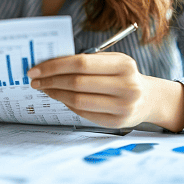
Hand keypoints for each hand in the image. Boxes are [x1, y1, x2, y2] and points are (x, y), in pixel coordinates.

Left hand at [27, 52, 183, 130]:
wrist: (149, 98)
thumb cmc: (123, 75)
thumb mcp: (112, 61)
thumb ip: (86, 61)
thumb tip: (49, 64)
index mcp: (123, 64)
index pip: (81, 63)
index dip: (54, 66)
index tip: (36, 69)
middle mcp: (126, 86)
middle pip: (77, 83)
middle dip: (50, 80)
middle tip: (34, 80)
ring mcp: (123, 106)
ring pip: (78, 100)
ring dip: (55, 94)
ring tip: (44, 88)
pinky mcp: (116, 122)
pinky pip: (83, 113)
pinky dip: (67, 104)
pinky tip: (59, 97)